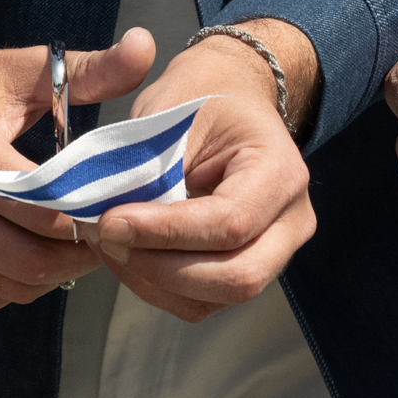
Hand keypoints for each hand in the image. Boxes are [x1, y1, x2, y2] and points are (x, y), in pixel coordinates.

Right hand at [0, 20, 155, 310]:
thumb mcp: (19, 71)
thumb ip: (88, 69)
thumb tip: (147, 46)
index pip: (45, 213)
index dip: (89, 219)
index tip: (114, 212)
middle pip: (29, 262)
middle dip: (74, 257)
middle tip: (100, 239)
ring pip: (6, 288)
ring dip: (44, 274)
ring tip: (63, 245)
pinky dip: (6, 284)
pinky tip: (17, 251)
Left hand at [92, 26, 317, 322]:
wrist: (230, 98)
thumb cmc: (201, 97)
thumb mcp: (171, 111)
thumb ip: (146, 167)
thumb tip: (107, 219)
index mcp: (281, 171)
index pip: (230, 222)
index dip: (166, 231)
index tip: (110, 221)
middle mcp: (291, 221)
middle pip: (238, 277)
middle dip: (161, 268)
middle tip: (106, 237)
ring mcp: (275, 253)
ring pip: (216, 298)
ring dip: (152, 281)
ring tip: (108, 244)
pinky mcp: (245, 269)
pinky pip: (203, 300)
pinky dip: (157, 286)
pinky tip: (127, 254)